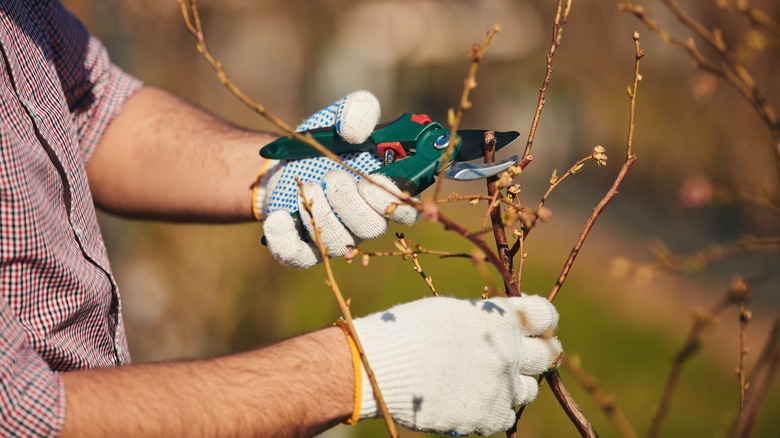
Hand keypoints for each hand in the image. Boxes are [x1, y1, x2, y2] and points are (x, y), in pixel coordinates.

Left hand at [256, 91, 417, 268]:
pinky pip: (299, 257)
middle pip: (372, 228)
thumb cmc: (323, 145)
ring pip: (338, 242)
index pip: (406, 210)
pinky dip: (286, 240)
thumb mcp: (339, 119)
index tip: (371, 179)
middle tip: (332, 177)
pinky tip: (278, 217)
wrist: (284, 164)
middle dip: (349, 202)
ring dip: (321, 213)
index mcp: (384, 193)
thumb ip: (358, 112)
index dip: (393, 200)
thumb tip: (357, 131)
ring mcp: (337, 238)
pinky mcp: (304, 249)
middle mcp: (365, 220)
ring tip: (307, 186)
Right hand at [349, 295, 561, 435]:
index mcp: (502, 319)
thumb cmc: (409, 331)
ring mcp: (502, 388)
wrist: (381, 368)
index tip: (538, 325)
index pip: (545, 315)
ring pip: (529, 389)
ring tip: (492, 378)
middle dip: (541, 351)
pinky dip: (497, 407)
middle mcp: (510, 353)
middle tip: (529, 354)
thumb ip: (486, 317)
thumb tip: (504, 324)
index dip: (543, 320)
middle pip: (548, 355)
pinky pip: (508, 414)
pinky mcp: (489, 416)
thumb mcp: (452, 311)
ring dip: (516, 382)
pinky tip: (477, 398)